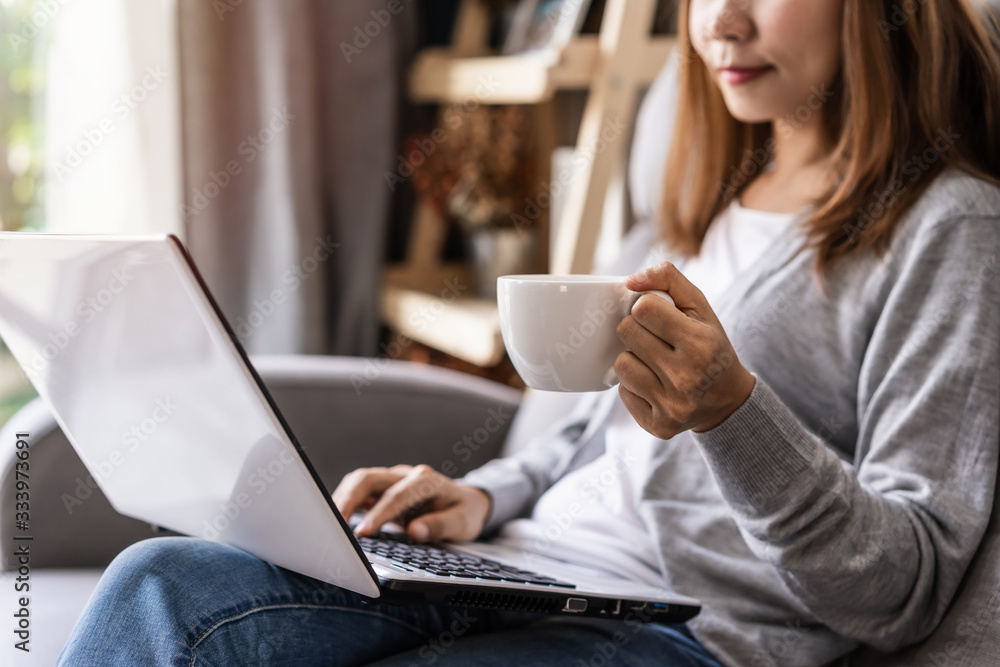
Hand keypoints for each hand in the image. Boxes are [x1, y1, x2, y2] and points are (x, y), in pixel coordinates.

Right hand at [332, 464, 490, 542]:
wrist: (464, 502)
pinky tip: (334, 522)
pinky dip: (344, 504)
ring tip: (328, 526)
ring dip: (342, 500)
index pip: (397, 494)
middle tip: (334, 526)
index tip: (363, 533)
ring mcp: (391, 480)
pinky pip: (358, 492)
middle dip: (349, 500)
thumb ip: (441, 525)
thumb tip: (417, 531)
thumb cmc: (463, 512)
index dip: (379, 514)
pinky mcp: (381, 490)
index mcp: (426, 480)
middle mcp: (405, 475)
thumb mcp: (463, 522)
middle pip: (369, 478)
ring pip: (358, 482)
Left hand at [614, 262, 755, 439]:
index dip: (646, 307)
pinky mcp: (658, 425)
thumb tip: (630, 281)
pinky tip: (655, 384)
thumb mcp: (700, 307)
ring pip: (621, 364)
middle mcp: (687, 377)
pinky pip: (623, 392)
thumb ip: (668, 279)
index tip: (658, 316)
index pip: (643, 309)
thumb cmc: (710, 345)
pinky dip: (634, 385)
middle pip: (627, 333)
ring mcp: (672, 405)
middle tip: (656, 339)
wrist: (727, 401)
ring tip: (655, 362)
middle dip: (637, 330)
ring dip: (633, 358)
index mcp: (700, 344)